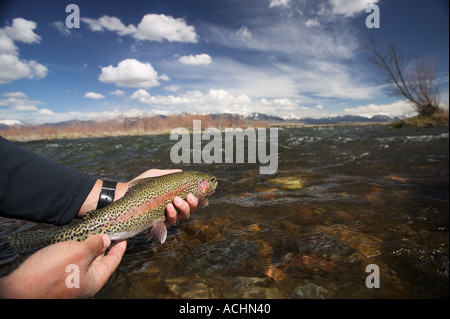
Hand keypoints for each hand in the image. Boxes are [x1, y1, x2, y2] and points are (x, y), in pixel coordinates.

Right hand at [0, 234, 125, 297]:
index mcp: (95, 280)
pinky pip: (71, 261)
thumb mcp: (78, 253)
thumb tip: (106, 240)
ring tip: (90, 231)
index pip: (113, 260)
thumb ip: (95, 245)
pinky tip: (72, 241)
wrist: (19, 290)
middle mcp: (84, 282)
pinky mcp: (57, 277)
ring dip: (87, 245)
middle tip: (107, 228)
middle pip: (99, 260)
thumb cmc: (50, 274)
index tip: (124, 236)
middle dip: (103, 244)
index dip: (120, 246)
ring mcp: (71, 280)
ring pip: (84, 259)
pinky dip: (74, 250)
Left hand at [78, 169, 198, 226]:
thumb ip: (168, 174)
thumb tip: (182, 172)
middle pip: (189, 212)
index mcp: (173, 200)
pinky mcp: (156, 224)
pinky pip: (168, 223)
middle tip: (188, 196)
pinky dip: (171, 215)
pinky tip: (168, 208)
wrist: (123, 193)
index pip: (190, 202)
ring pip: (180, 218)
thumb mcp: (155, 176)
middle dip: (191, 204)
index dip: (196, 198)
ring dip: (182, 209)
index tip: (196, 191)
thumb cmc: (139, 185)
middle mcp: (171, 210)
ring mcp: (164, 218)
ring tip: (176, 200)